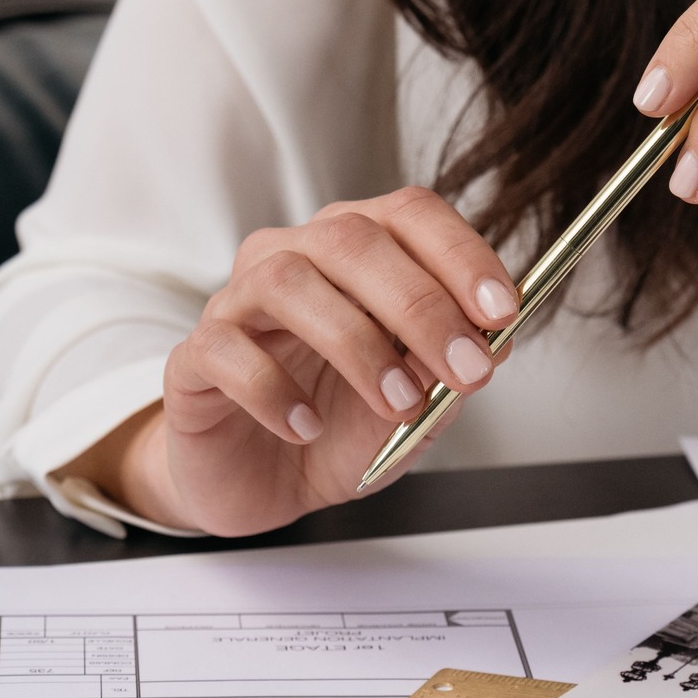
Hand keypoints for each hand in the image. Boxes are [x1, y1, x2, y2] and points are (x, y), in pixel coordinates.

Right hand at [100, 188, 519, 536]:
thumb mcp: (415, 403)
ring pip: (287, 282)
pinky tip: (307, 427)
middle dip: (420, 304)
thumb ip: (447, 368)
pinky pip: (225, 350)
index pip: (409, 214)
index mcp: (357, 250)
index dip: (460, 255)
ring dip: (356, 344)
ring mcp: (237, 302)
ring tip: (397, 403)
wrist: (261, 482)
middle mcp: (294, 257)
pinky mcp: (194, 358)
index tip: (503, 311)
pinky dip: (273, 390)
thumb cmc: (337, 426)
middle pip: (351, 239)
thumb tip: (495, 340)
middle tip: (464, 369)